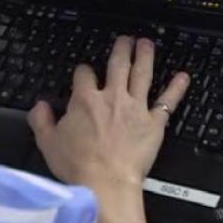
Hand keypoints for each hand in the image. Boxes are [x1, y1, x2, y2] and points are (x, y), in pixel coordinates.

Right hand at [27, 36, 189, 189]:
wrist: (105, 183)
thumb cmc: (78, 166)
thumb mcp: (48, 143)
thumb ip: (42, 121)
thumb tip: (39, 107)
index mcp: (85, 101)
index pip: (84, 75)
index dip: (84, 71)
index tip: (85, 71)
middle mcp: (112, 98)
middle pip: (117, 65)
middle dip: (121, 50)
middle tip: (125, 39)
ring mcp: (135, 108)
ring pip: (142, 74)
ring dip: (145, 56)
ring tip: (147, 44)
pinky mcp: (154, 123)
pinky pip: (168, 101)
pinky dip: (177, 88)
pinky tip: (183, 77)